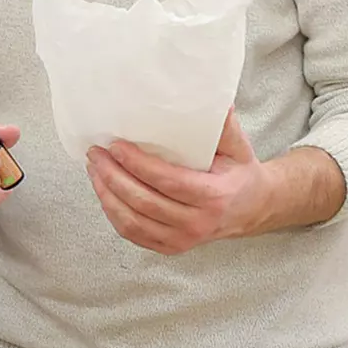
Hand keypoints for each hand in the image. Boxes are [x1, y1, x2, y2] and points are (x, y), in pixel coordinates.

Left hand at [86, 110, 266, 256]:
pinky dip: (113, 213)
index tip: (116, 147)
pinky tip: (104, 192)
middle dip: (113, 176)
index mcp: (214, 196)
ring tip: (95, 170)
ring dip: (107, 195)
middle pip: (144, 202)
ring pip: (133, 221)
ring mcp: (183, 240)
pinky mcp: (170, 248)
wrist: (252, 209)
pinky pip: (133, 234)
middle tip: (97, 154)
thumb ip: (224, 126)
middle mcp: (198, 223)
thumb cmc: (240, 174)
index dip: (137, 164)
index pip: (168, 181)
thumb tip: (214, 99)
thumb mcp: (239, 147)